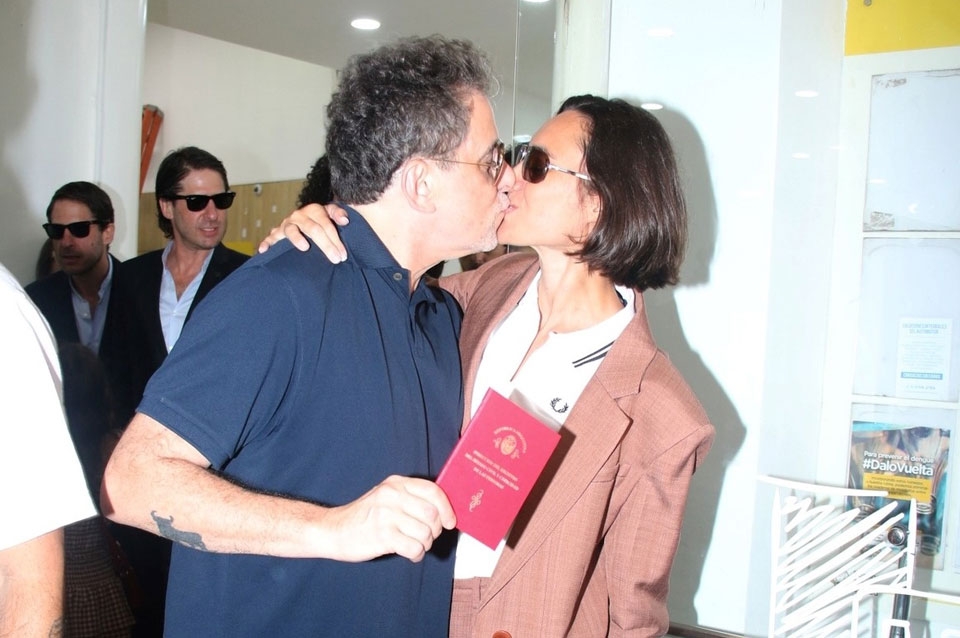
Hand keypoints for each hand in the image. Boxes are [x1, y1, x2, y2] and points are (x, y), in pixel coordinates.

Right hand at [258, 203, 348, 262]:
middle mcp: (299, 215)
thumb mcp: (331, 213)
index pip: (326, 224)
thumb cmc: (321, 219)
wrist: (305, 218)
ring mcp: (287, 224)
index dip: (335, 239)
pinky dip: (266, 243)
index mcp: (314, 210)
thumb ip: (338, 213)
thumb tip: (345, 220)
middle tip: (335, 259)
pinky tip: (264, 250)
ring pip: (291, 231)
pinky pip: (270, 238)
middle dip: (326, 245)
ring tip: (304, 248)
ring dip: (297, 239)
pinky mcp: (277, 233)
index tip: (343, 255)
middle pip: (313, 229)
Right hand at [323, 475, 455, 562]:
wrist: (333, 530)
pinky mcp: (382, 536)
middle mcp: (392, 496)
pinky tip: (409, 553)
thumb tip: (443, 511)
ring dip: (425, 544)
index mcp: (396, 483)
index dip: (446, 508)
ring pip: (425, 533)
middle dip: (435, 530)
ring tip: (415, 545)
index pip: (433, 490)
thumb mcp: (386, 497)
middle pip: (432, 514)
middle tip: (427, 537)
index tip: (450, 522)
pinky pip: (414, 548)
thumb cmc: (365, 516)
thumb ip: (411, 499)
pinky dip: (416, 554)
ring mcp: (386, 515)